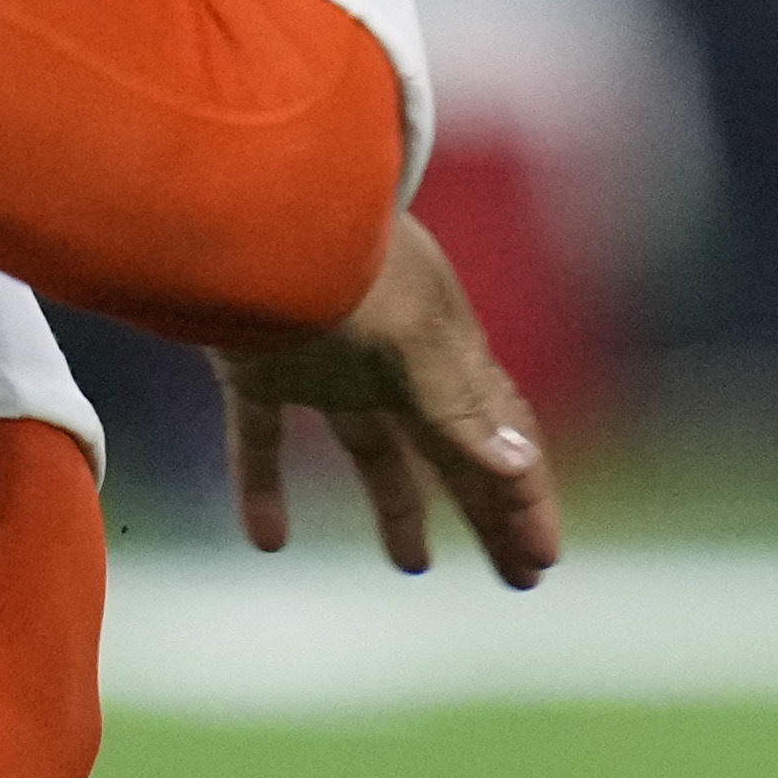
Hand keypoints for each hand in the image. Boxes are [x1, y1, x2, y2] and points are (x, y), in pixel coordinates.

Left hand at [219, 211, 560, 586]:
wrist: (235, 198)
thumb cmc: (333, 254)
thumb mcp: (406, 332)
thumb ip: (455, 403)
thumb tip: (520, 465)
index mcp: (443, 345)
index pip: (500, 432)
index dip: (524, 497)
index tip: (542, 560)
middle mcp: (392, 357)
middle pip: (451, 449)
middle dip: (488, 512)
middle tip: (518, 579)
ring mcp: (325, 361)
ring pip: (373, 446)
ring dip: (396, 504)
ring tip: (413, 564)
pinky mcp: (256, 365)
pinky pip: (262, 440)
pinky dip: (265, 488)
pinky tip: (267, 541)